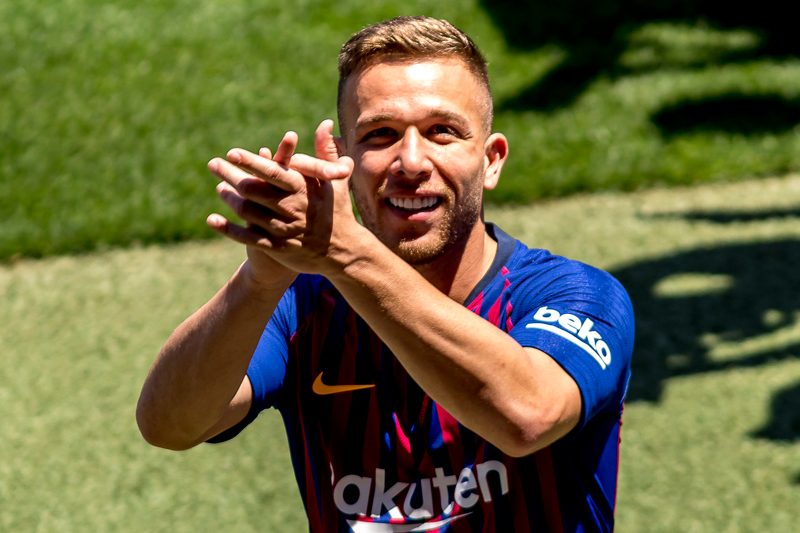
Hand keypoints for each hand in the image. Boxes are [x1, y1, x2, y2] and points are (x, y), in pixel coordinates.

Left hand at [207, 120, 357, 280]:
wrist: (343, 251)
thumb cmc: (337, 210)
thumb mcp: (336, 180)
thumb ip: (326, 151)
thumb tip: (324, 123)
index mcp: (303, 189)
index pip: (273, 172)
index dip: (250, 162)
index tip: (232, 153)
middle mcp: (291, 208)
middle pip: (253, 190)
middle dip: (230, 175)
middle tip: (213, 164)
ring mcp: (283, 229)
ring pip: (248, 212)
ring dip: (229, 199)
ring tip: (219, 188)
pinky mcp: (278, 248)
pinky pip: (247, 238)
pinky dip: (228, 228)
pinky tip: (212, 219)